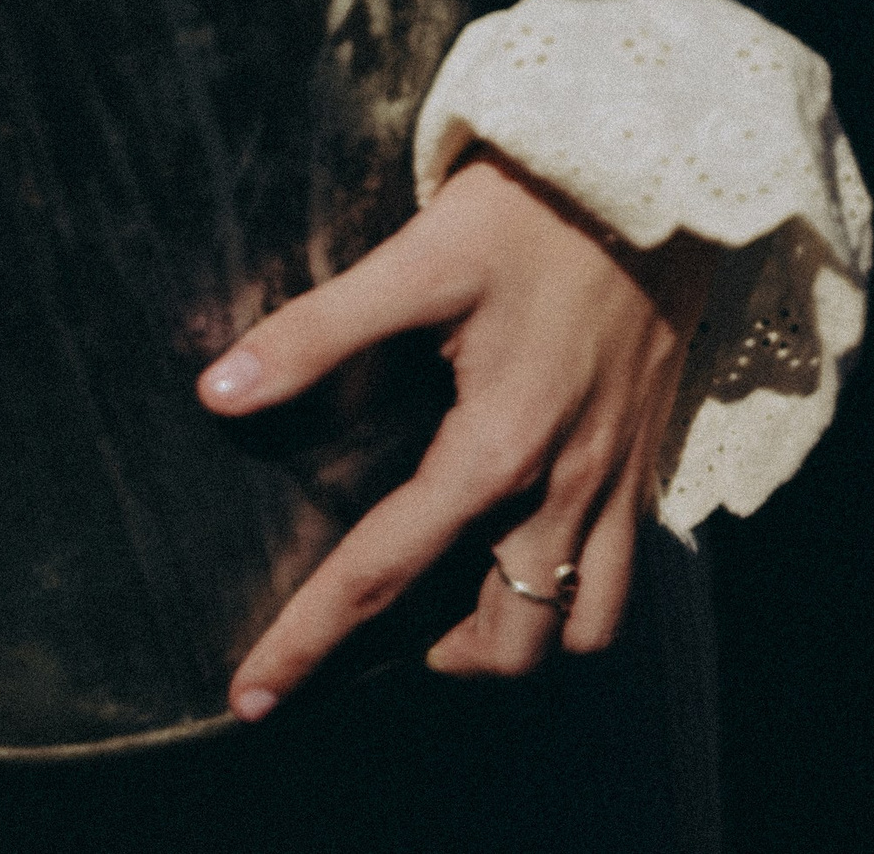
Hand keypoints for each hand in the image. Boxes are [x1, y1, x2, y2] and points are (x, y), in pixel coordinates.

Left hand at [196, 152, 711, 712]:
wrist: (655, 174)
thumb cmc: (528, 211)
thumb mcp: (415, 261)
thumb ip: (317, 332)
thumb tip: (219, 393)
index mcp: (494, 451)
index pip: (381, 574)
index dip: (309, 640)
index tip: (252, 698)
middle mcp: (563, 488)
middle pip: (503, 642)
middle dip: (433, 660)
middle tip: (371, 638)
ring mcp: (615, 483)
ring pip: (579, 630)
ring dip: (516, 640)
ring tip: (454, 609)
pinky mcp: (646, 460)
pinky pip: (623, 579)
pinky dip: (576, 598)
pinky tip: (527, 552)